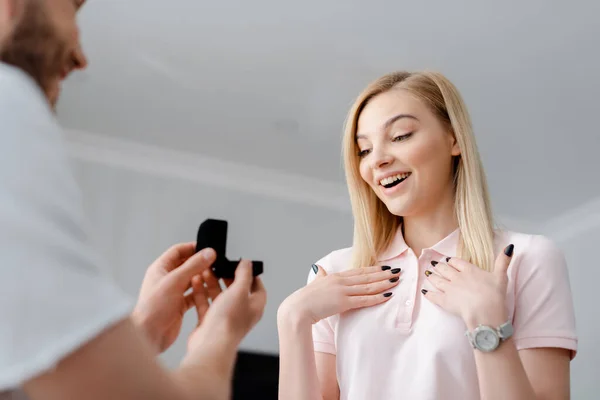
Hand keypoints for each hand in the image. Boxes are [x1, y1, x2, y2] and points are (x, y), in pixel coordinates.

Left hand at [131, 243, 215, 352]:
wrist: (149, 335)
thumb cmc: (153, 307)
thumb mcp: (175, 281)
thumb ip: (193, 266)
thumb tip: (209, 253)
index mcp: (160, 269)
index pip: (178, 251)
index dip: (192, 247)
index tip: (208, 248)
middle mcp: (166, 279)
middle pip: (186, 265)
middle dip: (200, 263)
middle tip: (215, 262)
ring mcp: (173, 293)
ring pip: (191, 280)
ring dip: (202, 278)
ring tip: (216, 276)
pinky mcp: (179, 305)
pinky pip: (193, 295)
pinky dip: (202, 293)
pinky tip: (210, 292)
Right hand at [187, 259, 266, 351]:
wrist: (210, 344)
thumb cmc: (228, 321)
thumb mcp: (239, 291)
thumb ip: (244, 275)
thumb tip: (247, 263)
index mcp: (254, 307)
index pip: (258, 288)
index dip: (252, 276)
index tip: (243, 265)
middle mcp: (241, 313)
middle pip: (236, 291)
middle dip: (227, 277)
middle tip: (220, 266)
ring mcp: (224, 318)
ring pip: (219, 297)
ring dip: (212, 283)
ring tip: (205, 271)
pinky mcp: (209, 323)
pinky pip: (206, 304)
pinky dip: (201, 293)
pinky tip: (196, 282)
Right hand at [278, 264, 400, 325]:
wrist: (298, 308)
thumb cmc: (305, 298)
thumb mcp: (315, 283)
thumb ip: (320, 276)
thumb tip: (320, 268)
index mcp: (335, 276)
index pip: (359, 271)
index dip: (373, 268)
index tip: (385, 266)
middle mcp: (341, 281)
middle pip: (367, 276)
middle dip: (383, 273)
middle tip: (398, 271)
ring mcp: (342, 291)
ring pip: (368, 286)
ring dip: (383, 283)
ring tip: (396, 281)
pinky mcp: (343, 303)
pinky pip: (364, 300)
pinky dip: (376, 297)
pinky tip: (387, 295)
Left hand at [423, 244, 514, 328]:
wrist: (485, 312)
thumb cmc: (494, 295)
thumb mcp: (501, 276)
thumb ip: (503, 261)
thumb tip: (509, 247)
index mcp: (469, 270)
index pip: (456, 262)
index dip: (451, 261)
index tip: (447, 260)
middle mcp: (457, 277)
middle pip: (445, 269)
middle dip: (439, 266)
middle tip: (433, 264)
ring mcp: (449, 289)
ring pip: (437, 280)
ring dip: (432, 276)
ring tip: (427, 274)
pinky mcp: (444, 301)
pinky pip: (433, 295)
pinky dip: (428, 293)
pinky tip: (424, 291)